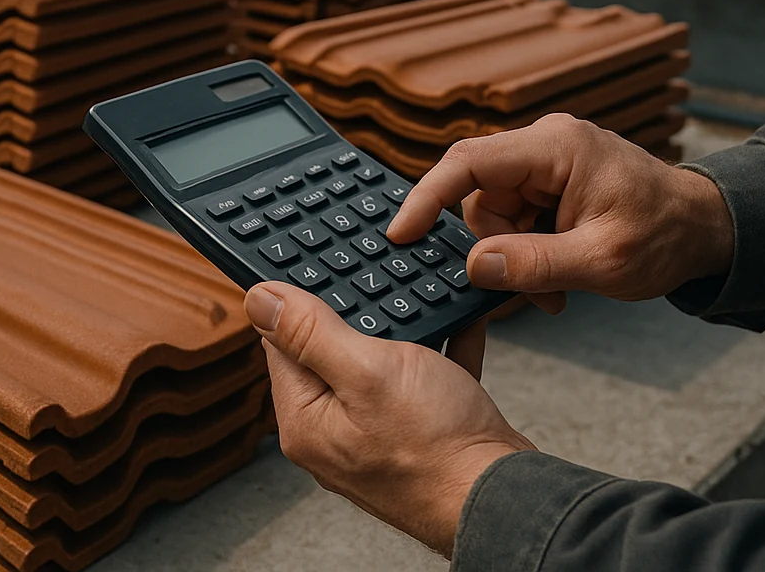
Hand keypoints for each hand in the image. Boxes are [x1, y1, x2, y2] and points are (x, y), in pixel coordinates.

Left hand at [245, 283, 533, 556]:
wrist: (505, 497)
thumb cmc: (437, 447)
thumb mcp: (366, 371)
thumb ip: (310, 333)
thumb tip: (259, 300)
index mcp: (307, 421)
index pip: (281, 344)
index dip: (298, 302)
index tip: (320, 268)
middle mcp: (335, 433)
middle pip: (330, 351)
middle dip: (357, 312)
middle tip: (377, 279)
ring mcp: (378, 436)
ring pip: (381, 363)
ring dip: (404, 330)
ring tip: (420, 300)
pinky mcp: (420, 435)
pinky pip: (423, 379)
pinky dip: (439, 349)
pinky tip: (455, 321)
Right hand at [388, 114, 734, 314]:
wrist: (706, 230)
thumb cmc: (667, 236)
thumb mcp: (603, 262)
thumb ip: (536, 264)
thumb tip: (475, 267)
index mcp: (556, 148)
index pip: (468, 161)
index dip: (427, 197)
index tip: (401, 234)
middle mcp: (545, 144)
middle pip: (479, 194)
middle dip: (495, 247)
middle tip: (527, 291)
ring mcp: (547, 162)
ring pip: (494, 211)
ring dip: (514, 255)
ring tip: (554, 291)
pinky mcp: (551, 181)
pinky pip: (515, 216)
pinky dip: (528, 250)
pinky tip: (557, 279)